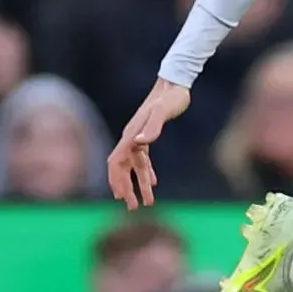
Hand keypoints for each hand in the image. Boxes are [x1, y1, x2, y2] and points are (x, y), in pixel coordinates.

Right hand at [108, 78, 190, 208]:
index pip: (117, 161)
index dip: (117, 180)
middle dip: (126, 188)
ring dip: (139, 185)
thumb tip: (140, 143)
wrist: (176, 83)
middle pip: (122, 168)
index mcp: (131, 134)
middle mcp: (131, 137)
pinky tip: (153, 182)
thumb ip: (153, 127)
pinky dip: (146, 173)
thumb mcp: (163, 111)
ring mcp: (138, 137)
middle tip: (134, 208)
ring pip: (134, 166)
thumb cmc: (171, 97)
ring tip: (147, 203)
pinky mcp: (147, 136)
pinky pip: (143, 159)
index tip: (121, 197)